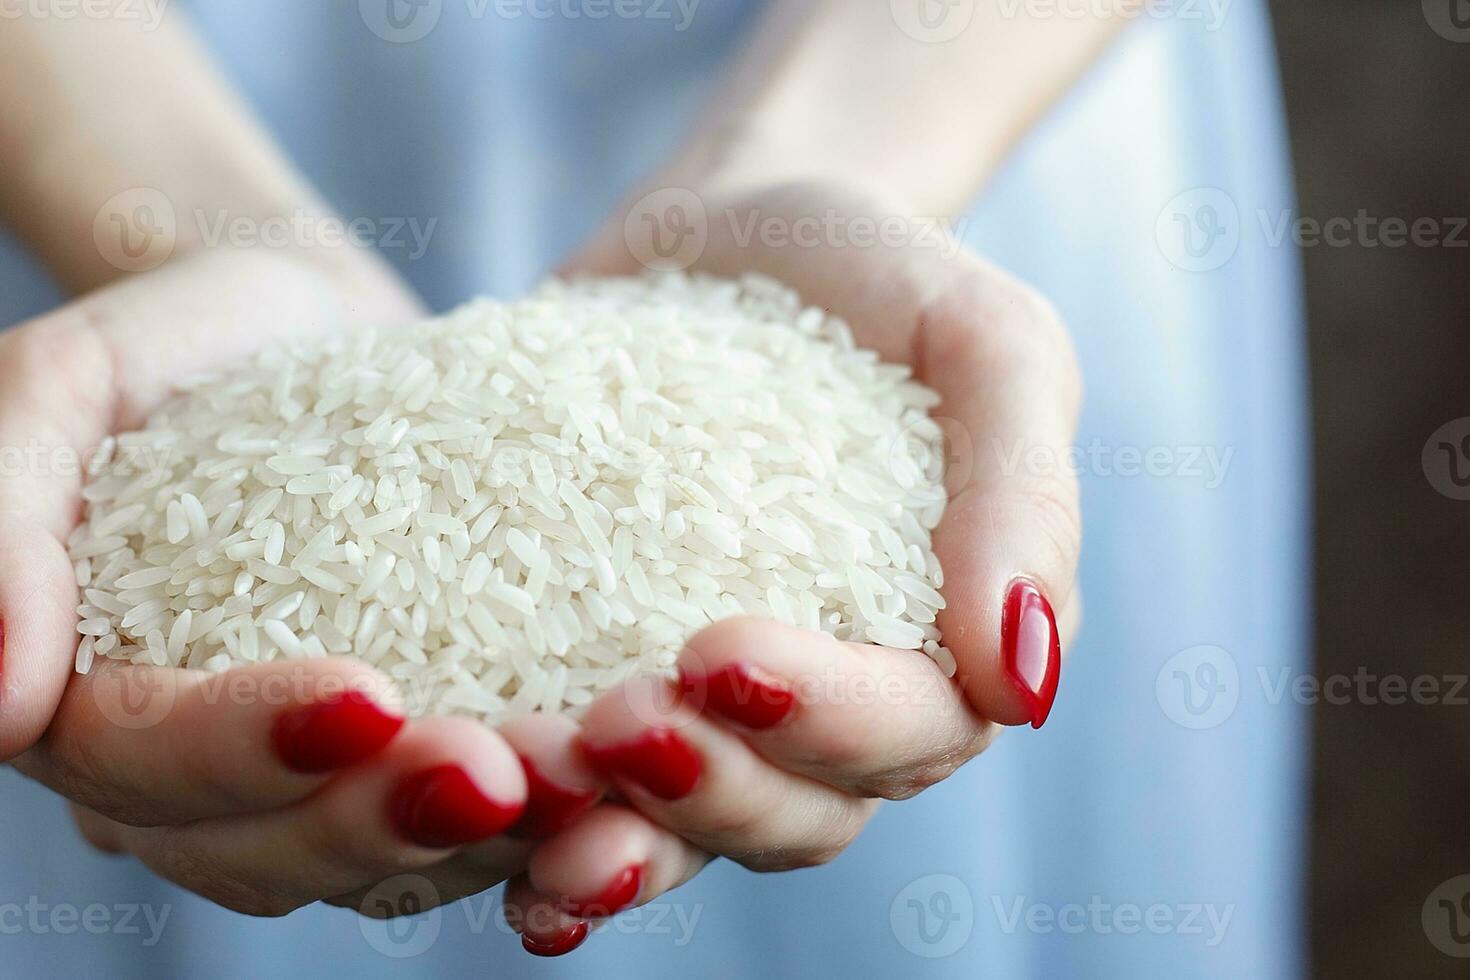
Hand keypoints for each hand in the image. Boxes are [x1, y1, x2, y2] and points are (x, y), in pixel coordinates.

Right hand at [0, 246, 607, 923]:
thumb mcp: (68, 386)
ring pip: (376, 864)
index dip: (246, 750)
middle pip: (268, 849)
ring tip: (581, 791)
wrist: (315, 333)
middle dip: (381, 822)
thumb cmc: (185, 345)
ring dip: (480, 842)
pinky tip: (619, 786)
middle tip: (499, 773)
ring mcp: (308, 779)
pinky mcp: (413, 751)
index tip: (365, 700)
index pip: (145, 763)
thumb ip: (2, 520)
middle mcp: (193, 775)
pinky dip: (538, 815)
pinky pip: (465, 817)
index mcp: (88, 703)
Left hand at [495, 178, 1082, 950]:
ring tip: (524, 792)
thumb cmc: (874, 276)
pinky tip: (477, 832)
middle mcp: (838, 705)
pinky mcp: (605, 670)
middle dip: (707, 789)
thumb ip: (1024, 498)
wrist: (729, 234)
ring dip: (613, 836)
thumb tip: (1020, 684)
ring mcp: (720, 707)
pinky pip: (584, 774)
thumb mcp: (984, 343)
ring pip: (687, 826)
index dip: (825, 721)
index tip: (719, 652)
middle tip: (609, 721)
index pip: (911, 733)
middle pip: (796, 812)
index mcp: (948, 648)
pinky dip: (535, 821)